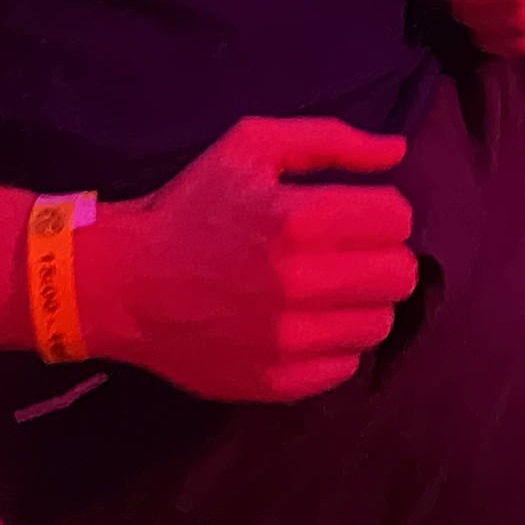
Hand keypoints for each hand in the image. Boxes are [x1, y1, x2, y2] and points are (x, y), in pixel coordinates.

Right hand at [90, 117, 419, 402]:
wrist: (124, 284)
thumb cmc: (191, 208)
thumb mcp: (250, 148)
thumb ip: (330, 141)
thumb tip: (395, 151)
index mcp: (297, 220)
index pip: (397, 219)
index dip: (379, 210)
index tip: (351, 214)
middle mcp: (301, 284)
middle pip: (400, 275)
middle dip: (381, 257)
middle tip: (345, 253)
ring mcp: (290, 341)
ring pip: (380, 323)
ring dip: (360, 302)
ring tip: (324, 290)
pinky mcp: (279, 382)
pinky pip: (347, 365)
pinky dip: (334, 343)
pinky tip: (302, 323)